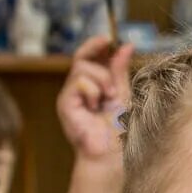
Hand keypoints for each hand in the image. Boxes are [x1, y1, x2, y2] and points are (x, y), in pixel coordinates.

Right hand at [57, 36, 133, 161]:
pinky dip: (93, 91)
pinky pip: (78, 82)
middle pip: (83, 60)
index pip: (87, 58)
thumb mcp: (123, 94)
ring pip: (82, 69)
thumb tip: (126, 45)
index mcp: (90, 86)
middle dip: (102, 68)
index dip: (95, 46)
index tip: (108, 39)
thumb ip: (120, 70)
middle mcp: (76, 89)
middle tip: (114, 90)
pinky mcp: (64, 104)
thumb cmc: (118, 128)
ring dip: (101, 81)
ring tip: (107, 100)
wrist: (111, 153)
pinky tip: (95, 107)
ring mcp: (69, 96)